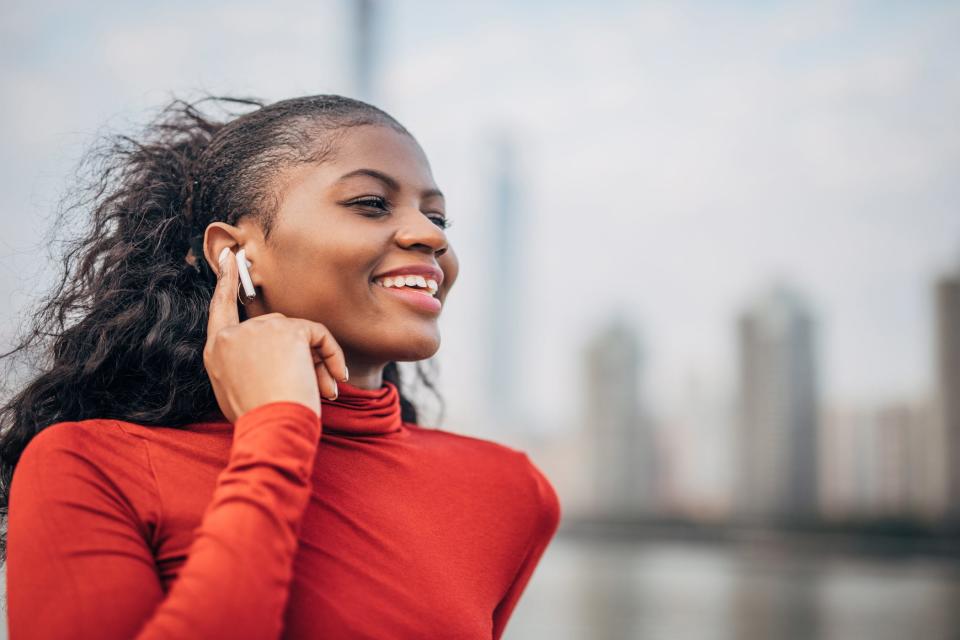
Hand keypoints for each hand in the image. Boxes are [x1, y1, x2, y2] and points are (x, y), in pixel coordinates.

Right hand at [203, 247, 347, 422]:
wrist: (272, 430)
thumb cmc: (261, 423)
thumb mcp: (240, 394)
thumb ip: (248, 366)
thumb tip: (279, 357)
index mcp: (216, 352)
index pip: (220, 308)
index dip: (227, 282)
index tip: (231, 256)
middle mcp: (233, 336)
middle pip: (277, 329)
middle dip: (301, 356)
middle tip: (322, 388)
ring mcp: (259, 330)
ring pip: (300, 334)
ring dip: (318, 362)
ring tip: (326, 392)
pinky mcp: (288, 330)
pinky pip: (319, 335)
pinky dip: (333, 355)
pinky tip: (336, 378)